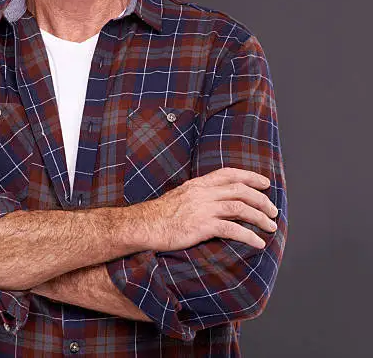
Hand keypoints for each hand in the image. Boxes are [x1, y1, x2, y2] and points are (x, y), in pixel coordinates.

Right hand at [136, 167, 278, 251]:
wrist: (145, 225)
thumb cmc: (160, 214)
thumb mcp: (181, 197)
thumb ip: (199, 195)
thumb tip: (215, 200)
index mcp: (198, 184)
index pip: (229, 174)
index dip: (250, 176)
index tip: (265, 182)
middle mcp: (203, 193)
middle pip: (240, 190)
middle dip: (261, 200)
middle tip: (273, 211)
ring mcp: (203, 209)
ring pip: (240, 207)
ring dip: (260, 217)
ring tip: (271, 226)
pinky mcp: (202, 226)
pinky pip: (232, 229)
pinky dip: (249, 235)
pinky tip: (258, 242)